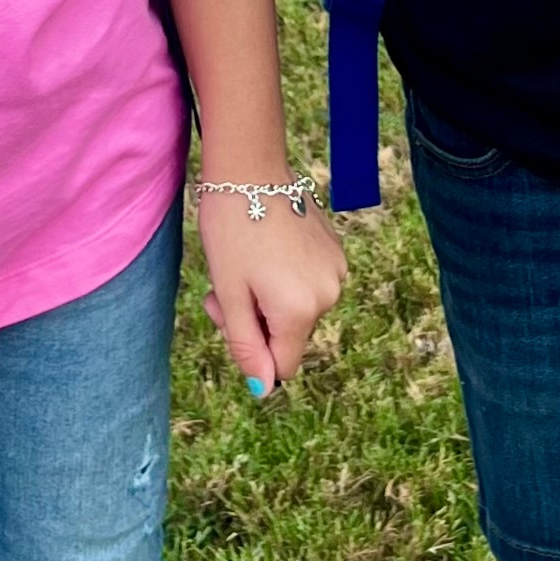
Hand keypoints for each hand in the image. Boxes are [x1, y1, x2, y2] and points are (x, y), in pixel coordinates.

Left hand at [196, 189, 345, 394]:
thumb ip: (247, 346)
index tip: (230, 318)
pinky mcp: (336, 252)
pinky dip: (285, 279)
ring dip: (269, 300)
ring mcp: (336, 272)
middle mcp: (328, 295)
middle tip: (223, 289)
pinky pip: (309, 285)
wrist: (250, 170)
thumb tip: (263, 390)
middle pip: (289, 337)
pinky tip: (268, 249)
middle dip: (256, 322)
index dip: (253, 353)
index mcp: (299, 311)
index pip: (283, 366)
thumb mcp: (229, 294)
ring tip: (246, 264)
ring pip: (298, 311)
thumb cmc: (231, 230)